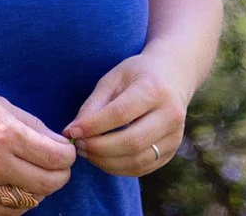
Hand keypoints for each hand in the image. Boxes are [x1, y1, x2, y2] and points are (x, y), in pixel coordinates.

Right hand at [0, 88, 77, 211]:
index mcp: (7, 135)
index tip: (65, 150)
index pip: (56, 157)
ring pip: (32, 200)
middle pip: (49, 183)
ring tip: (36, 173)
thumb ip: (34, 125)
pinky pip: (10, 211)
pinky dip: (22, 201)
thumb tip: (58, 143)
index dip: (68, 155)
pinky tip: (19, 186)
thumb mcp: (0, 104)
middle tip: (57, 164)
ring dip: (42, 188)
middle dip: (61, 174)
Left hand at [63, 55, 184, 177]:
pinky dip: (117, 168)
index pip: (121, 114)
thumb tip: (72, 132)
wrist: (172, 78)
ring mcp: (174, 136)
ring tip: (87, 152)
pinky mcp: (171, 152)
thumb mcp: (113, 79)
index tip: (71, 131)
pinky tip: (102, 158)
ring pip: (136, 161)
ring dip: (105, 162)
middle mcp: (170, 114)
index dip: (93, 126)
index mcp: (154, 89)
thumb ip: (93, 105)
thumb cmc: (137, 76)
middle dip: (98, 148)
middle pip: (131, 142)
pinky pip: (141, 169)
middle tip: (78, 145)